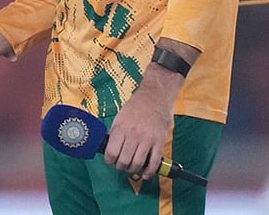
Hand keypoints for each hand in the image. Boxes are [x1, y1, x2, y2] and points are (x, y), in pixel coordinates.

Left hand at [104, 65, 178, 179]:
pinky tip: (145, 174)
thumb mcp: (121, 116)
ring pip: (137, 163)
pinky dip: (149, 172)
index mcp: (120, 127)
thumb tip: (110, 147)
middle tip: (122, 166)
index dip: (109, 161)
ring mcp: (147, 138)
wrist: (156, 95)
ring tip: (133, 168)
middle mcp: (132, 134)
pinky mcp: (159, 141)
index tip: (111, 162)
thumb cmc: (138, 105)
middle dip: (121, 167)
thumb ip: (116, 132)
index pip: (111, 153)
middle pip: (123, 161)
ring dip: (133, 170)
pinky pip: (154, 162)